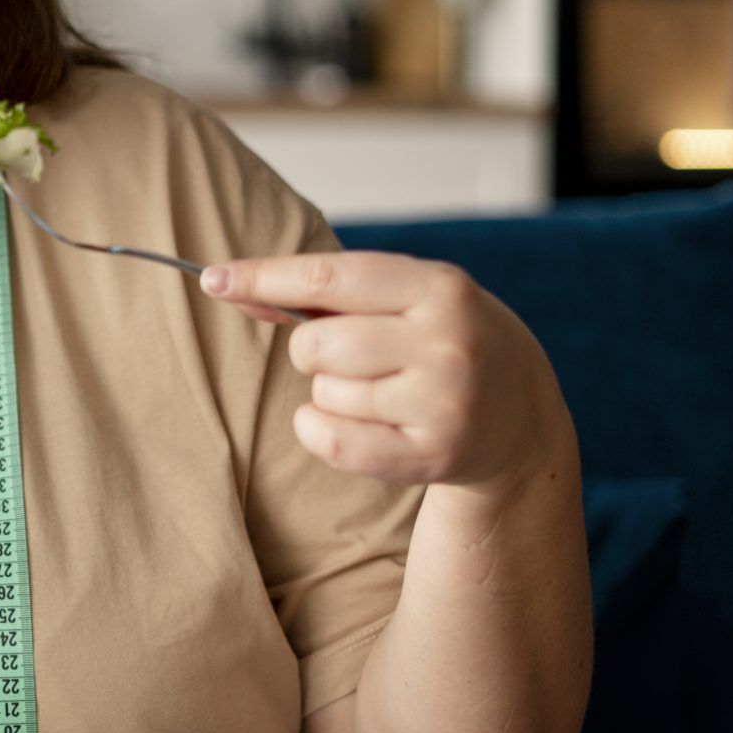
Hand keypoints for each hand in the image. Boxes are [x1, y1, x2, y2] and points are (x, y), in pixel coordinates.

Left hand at [200, 252, 572, 499]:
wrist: (520, 415)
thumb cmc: (440, 341)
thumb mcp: (404, 298)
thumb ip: (323, 292)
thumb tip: (228, 285)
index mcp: (440, 288)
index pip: (329, 277)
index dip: (264, 277)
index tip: (212, 279)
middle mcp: (447, 343)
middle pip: (315, 346)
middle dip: (311, 351)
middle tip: (353, 356)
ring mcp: (443, 403)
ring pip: (323, 394)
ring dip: (329, 392)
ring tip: (380, 390)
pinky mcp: (431, 456)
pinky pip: (330, 441)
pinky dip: (322, 430)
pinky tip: (359, 422)